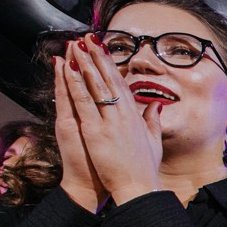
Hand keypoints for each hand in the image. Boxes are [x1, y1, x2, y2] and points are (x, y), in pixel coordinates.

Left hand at [61, 37, 162, 203]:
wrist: (138, 188)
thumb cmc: (144, 169)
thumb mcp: (153, 141)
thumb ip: (153, 120)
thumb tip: (157, 104)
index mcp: (135, 116)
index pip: (121, 84)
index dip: (110, 64)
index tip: (103, 49)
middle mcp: (123, 115)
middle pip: (107, 79)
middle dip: (97, 57)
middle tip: (88, 37)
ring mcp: (109, 122)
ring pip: (94, 86)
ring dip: (84, 63)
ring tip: (76, 45)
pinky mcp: (95, 131)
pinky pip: (83, 102)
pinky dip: (75, 84)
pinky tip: (69, 69)